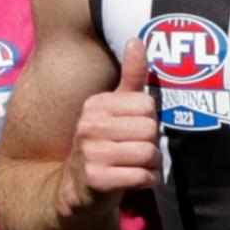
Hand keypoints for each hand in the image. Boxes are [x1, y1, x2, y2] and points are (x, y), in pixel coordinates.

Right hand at [57, 39, 160, 217]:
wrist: (76, 190)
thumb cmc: (103, 145)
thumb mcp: (114, 110)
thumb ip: (130, 77)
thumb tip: (136, 39)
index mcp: (96, 104)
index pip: (147, 105)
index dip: (149, 121)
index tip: (137, 130)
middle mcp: (89, 125)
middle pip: (150, 129)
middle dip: (152, 144)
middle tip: (140, 151)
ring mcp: (90, 153)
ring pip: (148, 152)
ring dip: (153, 164)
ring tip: (140, 165)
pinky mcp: (96, 179)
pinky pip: (141, 176)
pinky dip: (148, 181)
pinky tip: (139, 180)